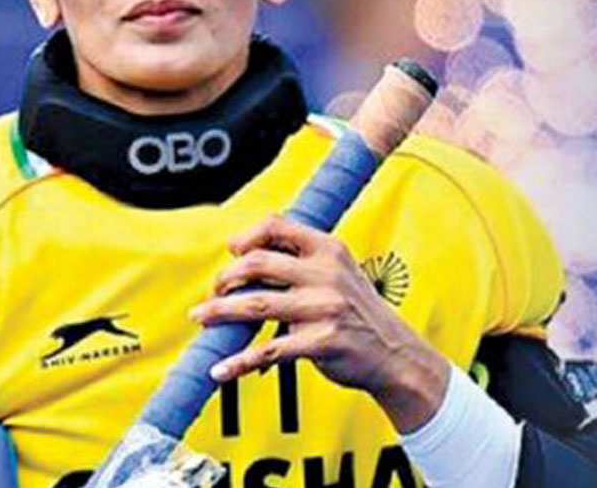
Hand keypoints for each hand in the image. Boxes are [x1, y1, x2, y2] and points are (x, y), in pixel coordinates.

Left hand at [188, 215, 449, 432]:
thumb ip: (300, 259)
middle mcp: (326, 275)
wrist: (396, 355)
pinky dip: (239, 362)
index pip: (277, 226)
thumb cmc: (357, 312)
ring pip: (255, 305)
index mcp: (328, 250)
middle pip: (257, 264)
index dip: (246, 236)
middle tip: (213, 292)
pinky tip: (220, 369)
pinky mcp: (321, 343)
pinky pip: (268, 351)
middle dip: (226, 277)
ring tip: (200, 316)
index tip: (231, 252)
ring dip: (220, 311)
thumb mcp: (339, 272)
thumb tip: (243, 251)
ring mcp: (323, 309)